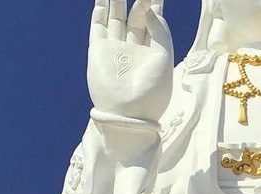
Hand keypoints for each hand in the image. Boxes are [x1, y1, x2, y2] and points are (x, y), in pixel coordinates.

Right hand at [87, 0, 172, 122]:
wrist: (129, 114)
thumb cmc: (152, 92)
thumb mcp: (163, 58)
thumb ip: (159, 31)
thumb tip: (150, 9)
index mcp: (152, 52)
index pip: (154, 22)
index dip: (155, 4)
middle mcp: (133, 48)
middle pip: (135, 15)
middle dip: (139, 0)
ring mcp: (115, 49)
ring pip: (116, 16)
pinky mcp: (98, 51)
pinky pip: (98, 25)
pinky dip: (99, 9)